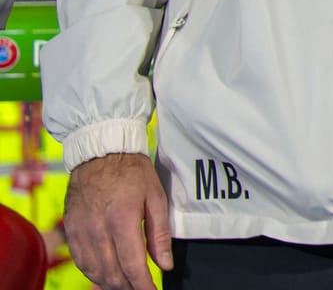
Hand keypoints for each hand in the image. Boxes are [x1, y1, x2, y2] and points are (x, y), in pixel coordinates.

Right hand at [65, 152, 171, 289]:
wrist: (100, 153)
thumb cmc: (132, 172)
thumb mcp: (156, 198)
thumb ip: (160, 234)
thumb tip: (165, 264)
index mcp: (122, 219)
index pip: (132, 264)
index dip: (143, 284)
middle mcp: (98, 228)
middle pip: (112, 272)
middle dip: (129, 286)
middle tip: (142, 287)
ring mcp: (80, 230)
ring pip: (94, 270)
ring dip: (111, 282)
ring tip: (127, 284)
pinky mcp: (70, 229)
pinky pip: (80, 260)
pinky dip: (94, 272)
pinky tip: (106, 273)